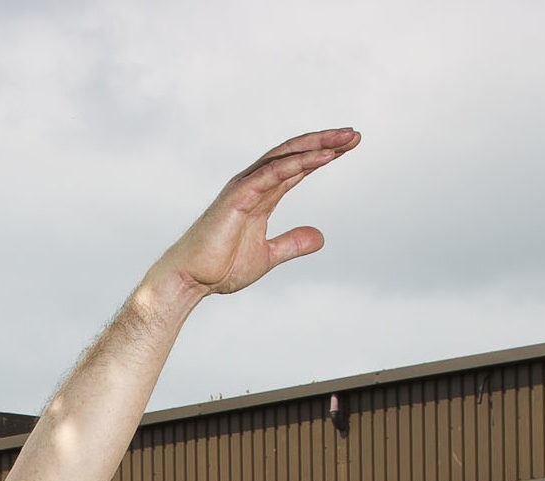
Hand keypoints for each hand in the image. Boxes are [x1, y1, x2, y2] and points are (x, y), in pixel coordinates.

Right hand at [148, 129, 359, 302]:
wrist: (190, 280)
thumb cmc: (219, 268)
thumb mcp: (267, 256)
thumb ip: (292, 244)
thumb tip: (320, 238)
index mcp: (261, 196)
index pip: (297, 167)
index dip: (323, 155)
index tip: (349, 147)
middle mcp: (253, 184)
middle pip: (294, 154)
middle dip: (325, 143)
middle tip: (354, 136)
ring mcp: (245, 187)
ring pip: (286, 156)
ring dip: (318, 145)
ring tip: (346, 139)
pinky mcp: (239, 196)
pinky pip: (274, 173)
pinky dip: (300, 162)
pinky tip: (325, 157)